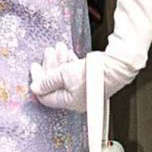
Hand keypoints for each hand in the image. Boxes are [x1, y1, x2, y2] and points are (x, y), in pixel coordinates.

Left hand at [31, 0, 151, 111]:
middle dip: (49, 67)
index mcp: (69, 103)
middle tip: (46, 54)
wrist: (117, 65)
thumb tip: (35, 88)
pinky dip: (69, 64)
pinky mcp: (91, 82)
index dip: (38, 81)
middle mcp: (77, 100)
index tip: (34, 67)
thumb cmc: (95, 73)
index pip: (46, 97)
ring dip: (59, 62)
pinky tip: (68, 54)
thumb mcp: (65, 74)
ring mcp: (84, 92)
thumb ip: (48, 81)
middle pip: (55, 85)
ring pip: (65, 77)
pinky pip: (75, 74)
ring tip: (57, 48)